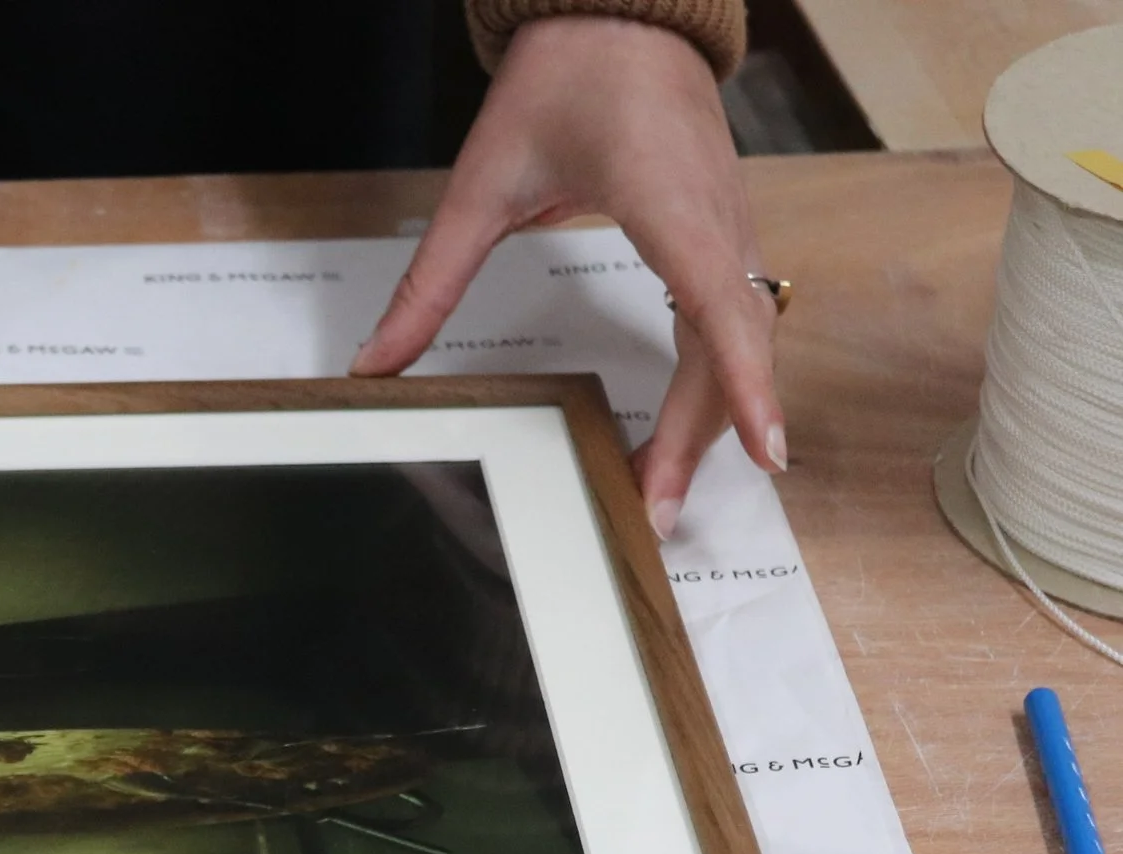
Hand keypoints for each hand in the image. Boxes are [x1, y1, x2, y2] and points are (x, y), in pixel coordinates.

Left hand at [350, 17, 780, 538]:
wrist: (619, 13)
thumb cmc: (564, 80)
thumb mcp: (479, 184)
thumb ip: (430, 280)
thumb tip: (377, 360)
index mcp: (668, 205)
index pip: (720, 309)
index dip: (744, 385)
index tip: (766, 452)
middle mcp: (716, 222)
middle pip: (729, 348)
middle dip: (701, 437)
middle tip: (658, 515)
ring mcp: (727, 228)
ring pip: (737, 338)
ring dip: (708, 417)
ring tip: (662, 490)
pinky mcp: (720, 233)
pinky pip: (731, 317)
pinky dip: (715, 379)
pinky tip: (685, 429)